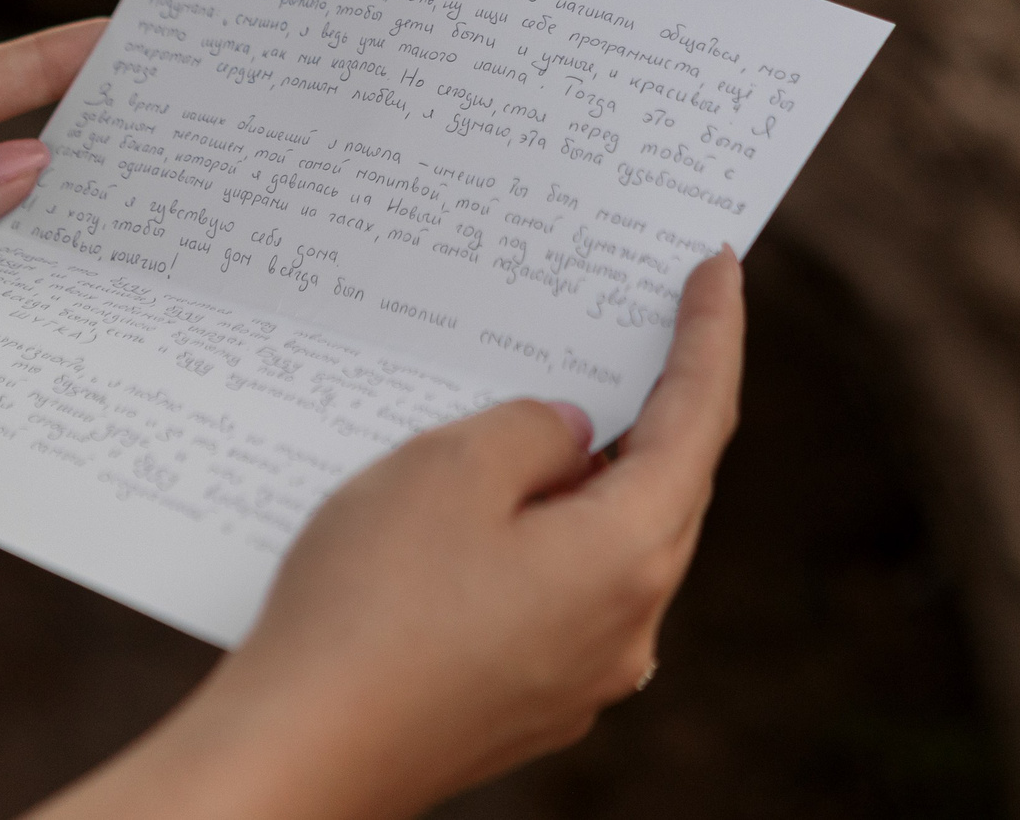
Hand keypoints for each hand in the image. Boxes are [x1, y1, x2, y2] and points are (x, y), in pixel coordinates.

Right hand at [33, 252, 745, 819]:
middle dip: (656, 404)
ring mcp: (581, 677)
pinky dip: (549, 535)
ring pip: (612, 546)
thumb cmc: (369, 605)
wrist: (300, 753)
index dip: (712, 334)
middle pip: (668, 489)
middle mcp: (628, 628)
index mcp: (628, 557)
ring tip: (555, 402)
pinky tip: (495, 505)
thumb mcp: (451, 469)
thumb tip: (575, 437)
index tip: (719, 267)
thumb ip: (535, 429)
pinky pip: (562, 594)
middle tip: (644, 323)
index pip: (699, 420)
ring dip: (594, 475)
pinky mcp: (528, 702)